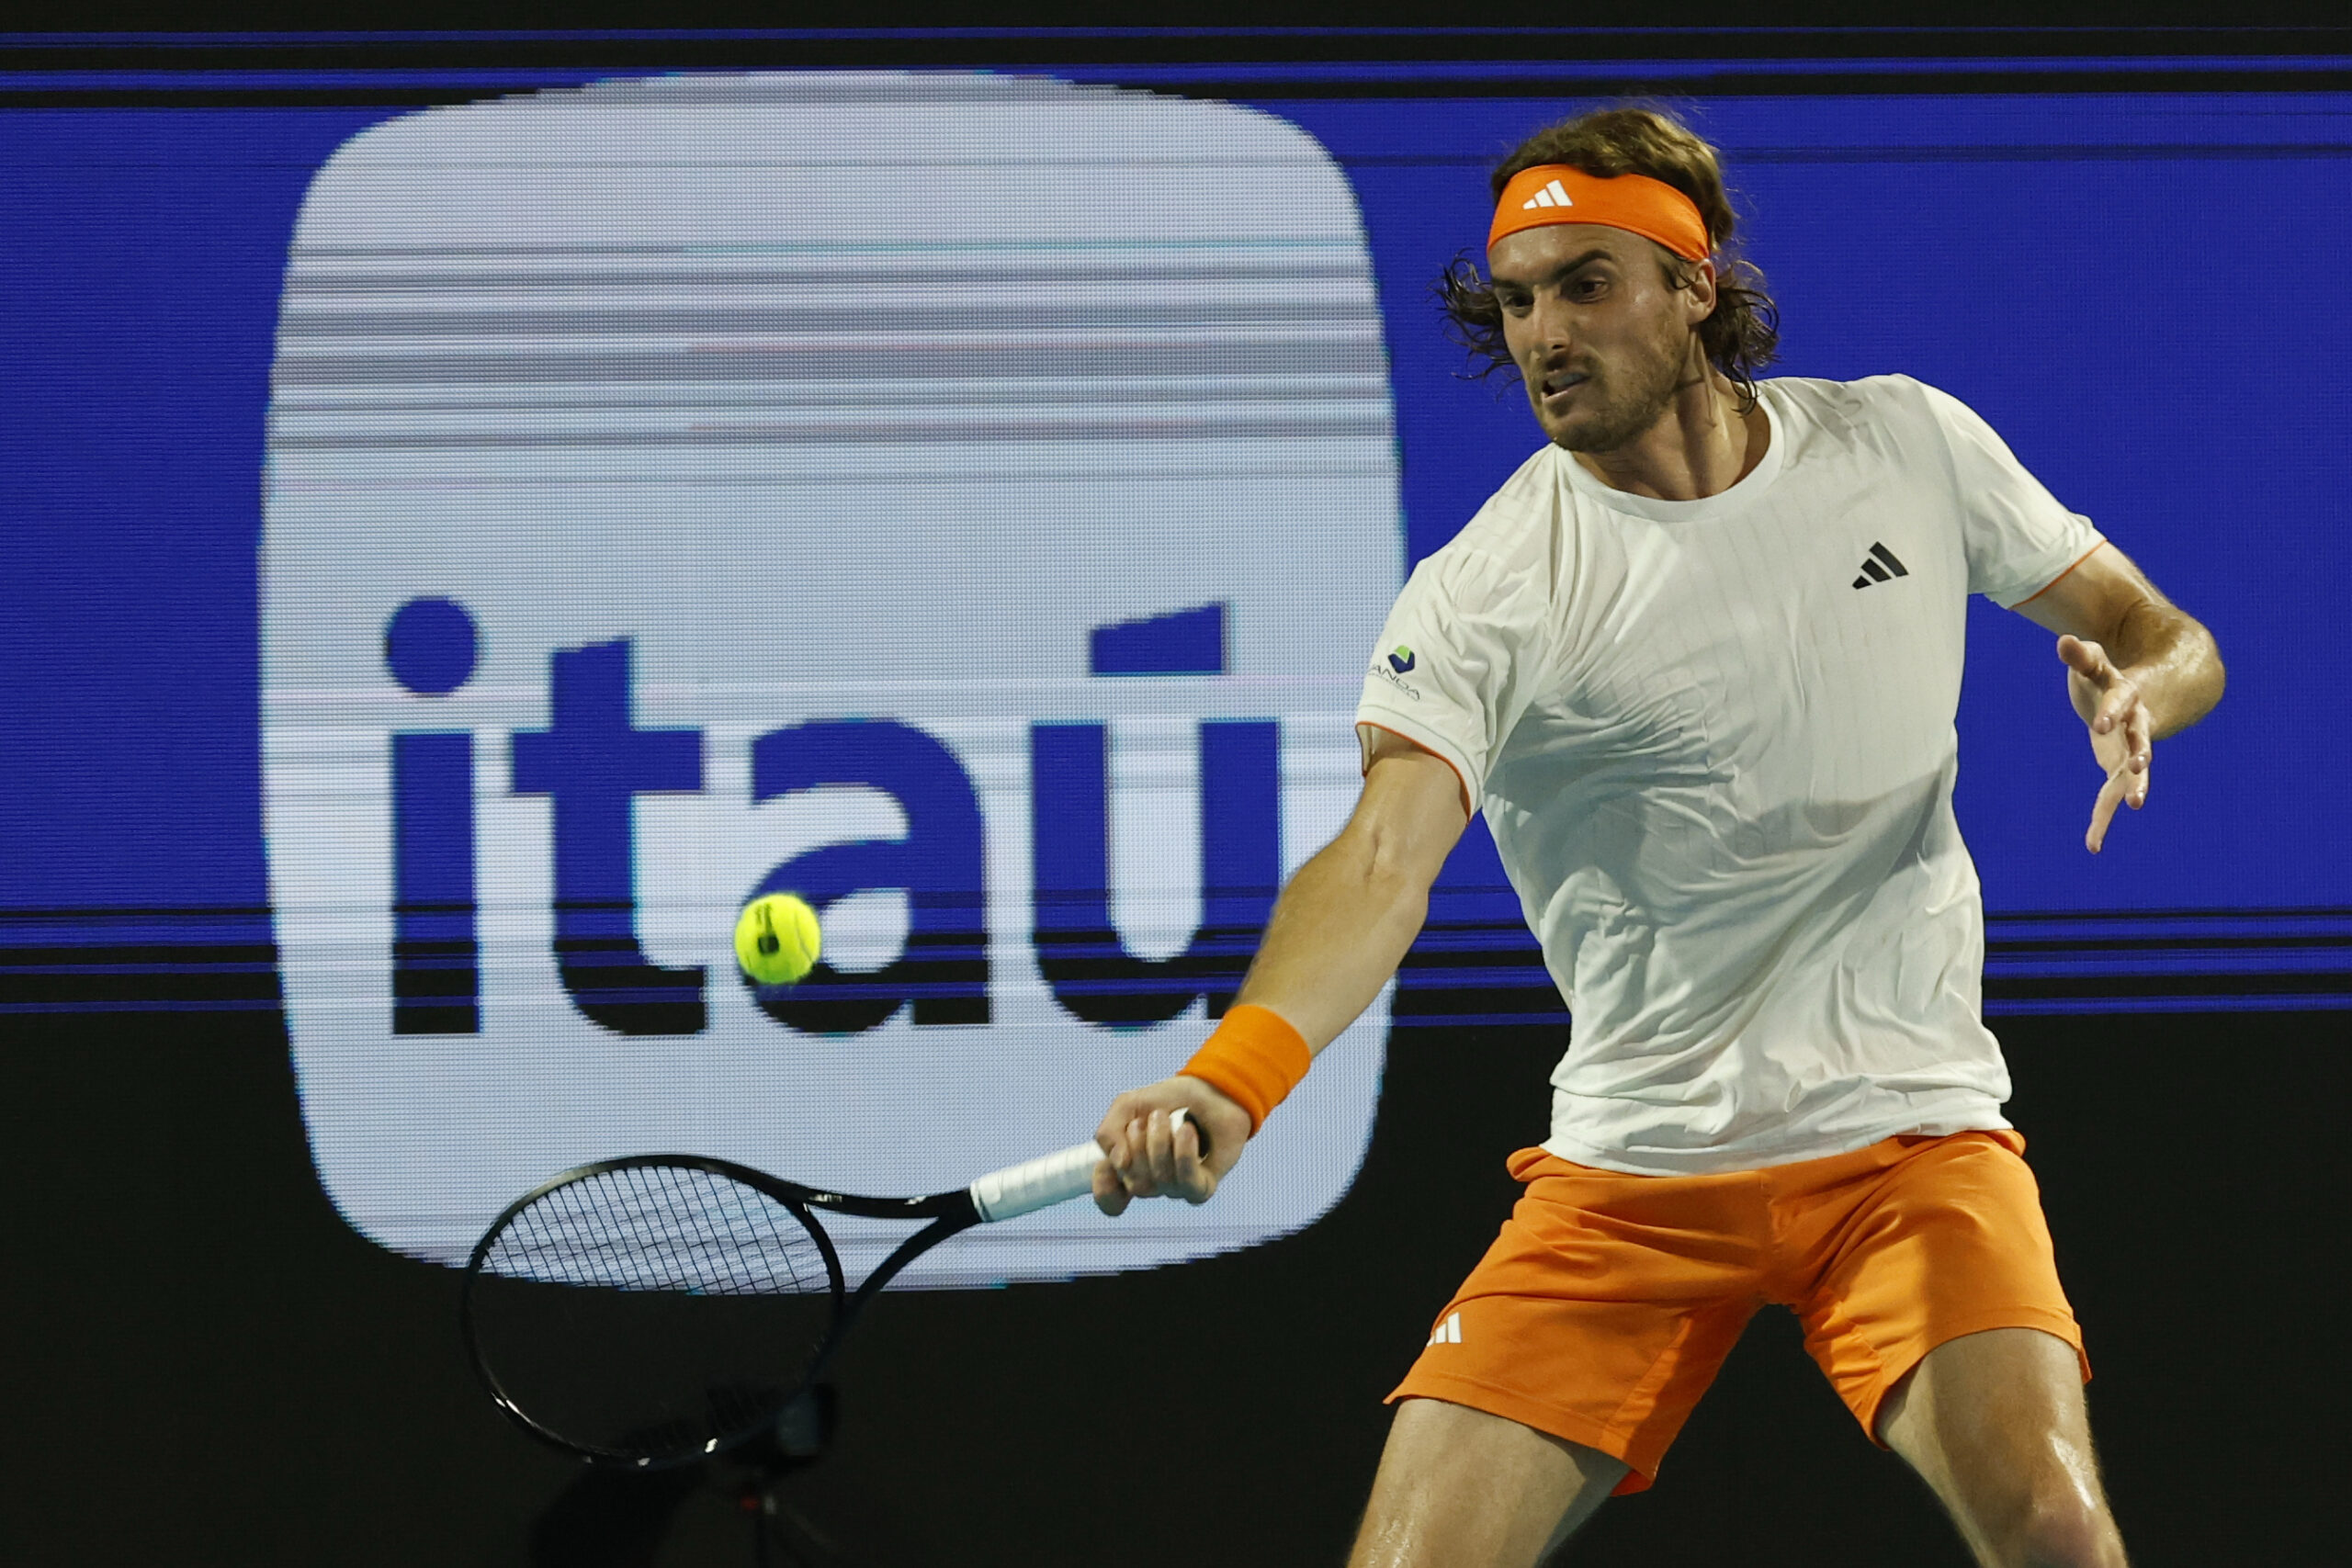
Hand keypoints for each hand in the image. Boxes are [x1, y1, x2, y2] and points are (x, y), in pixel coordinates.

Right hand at [1090, 1075, 1252, 1215]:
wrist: (1211, 1090)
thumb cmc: (1170, 1101)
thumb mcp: (1128, 1107)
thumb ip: (1108, 1132)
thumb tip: (1117, 1163)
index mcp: (1130, 1170)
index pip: (1111, 1201)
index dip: (1104, 1188)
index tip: (1107, 1163)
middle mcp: (1153, 1183)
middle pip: (1135, 1185)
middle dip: (1139, 1144)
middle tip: (1152, 1117)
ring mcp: (1178, 1187)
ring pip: (1160, 1181)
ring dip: (1161, 1141)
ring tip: (1169, 1117)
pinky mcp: (1202, 1187)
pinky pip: (1187, 1181)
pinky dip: (1184, 1152)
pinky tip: (1187, 1130)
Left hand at [2058, 634, 2151, 853]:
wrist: (2136, 697)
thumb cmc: (2106, 679)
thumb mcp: (2093, 665)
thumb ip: (2081, 655)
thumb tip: (2063, 641)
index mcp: (2126, 698)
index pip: (2119, 703)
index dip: (2111, 712)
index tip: (2102, 723)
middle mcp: (2135, 727)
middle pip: (2140, 740)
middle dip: (2140, 754)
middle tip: (2141, 767)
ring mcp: (2131, 750)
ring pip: (2135, 774)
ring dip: (2135, 788)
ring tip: (2135, 806)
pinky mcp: (2121, 770)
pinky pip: (2113, 797)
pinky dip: (2103, 819)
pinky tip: (2093, 846)